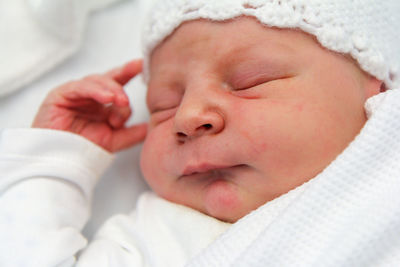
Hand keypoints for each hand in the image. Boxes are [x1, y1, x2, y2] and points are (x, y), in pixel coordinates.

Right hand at [32, 59, 146, 151]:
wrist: (60, 160)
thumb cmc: (82, 149)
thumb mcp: (113, 141)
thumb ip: (132, 134)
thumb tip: (150, 127)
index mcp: (101, 103)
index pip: (117, 83)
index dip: (128, 72)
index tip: (141, 65)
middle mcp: (90, 95)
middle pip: (108, 78)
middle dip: (121, 82)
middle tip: (127, 100)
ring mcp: (75, 93)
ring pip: (96, 81)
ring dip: (111, 90)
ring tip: (120, 102)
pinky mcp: (60, 94)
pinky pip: (80, 87)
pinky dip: (95, 90)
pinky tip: (106, 98)